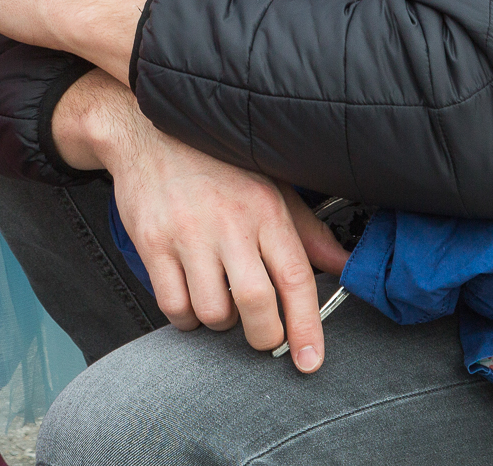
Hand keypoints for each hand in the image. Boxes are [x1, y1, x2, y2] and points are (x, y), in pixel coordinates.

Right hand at [53, 73, 349, 370]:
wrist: (148, 131)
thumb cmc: (215, 162)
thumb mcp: (271, 184)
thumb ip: (308, 231)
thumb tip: (344, 266)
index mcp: (265, 208)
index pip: (296, 279)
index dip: (306, 328)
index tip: (309, 361)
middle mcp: (229, 222)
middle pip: (256, 305)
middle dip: (264, 336)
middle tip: (263, 334)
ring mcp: (187, 234)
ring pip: (213, 312)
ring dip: (220, 322)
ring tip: (221, 299)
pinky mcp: (153, 243)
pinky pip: (173, 306)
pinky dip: (185, 317)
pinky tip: (191, 297)